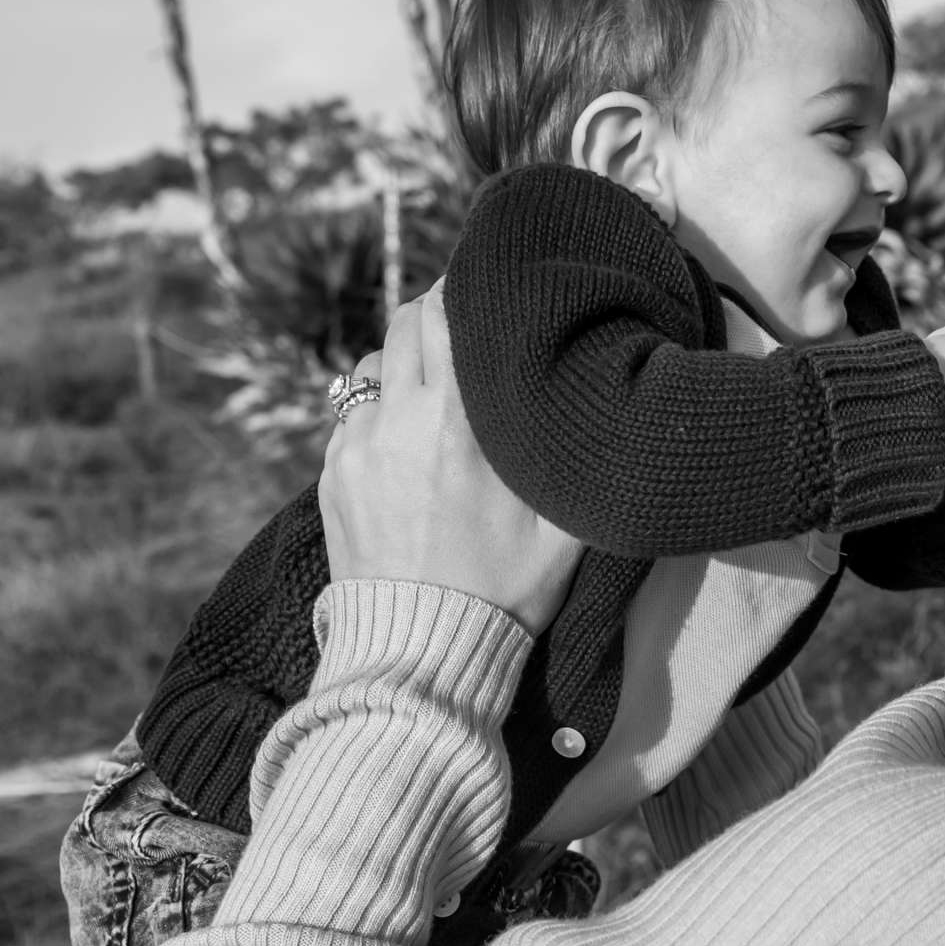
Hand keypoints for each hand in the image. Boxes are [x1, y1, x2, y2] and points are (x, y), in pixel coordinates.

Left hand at [319, 280, 582, 634]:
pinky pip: (353, 414)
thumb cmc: (504, 593)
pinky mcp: (331, 475)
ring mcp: (356, 446)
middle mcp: (399, 419)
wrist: (419, 658)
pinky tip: (407, 435)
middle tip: (468, 322)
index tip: (491, 287)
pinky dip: (379, 408)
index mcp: (458, 420)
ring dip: (403, 360)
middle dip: (436, 312)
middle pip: (405, 321)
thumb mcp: (567, 526)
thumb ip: (578, 458)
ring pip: (373, 364)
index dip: (468, 289)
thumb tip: (613, 410)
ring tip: (435, 381)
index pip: (449, 312)